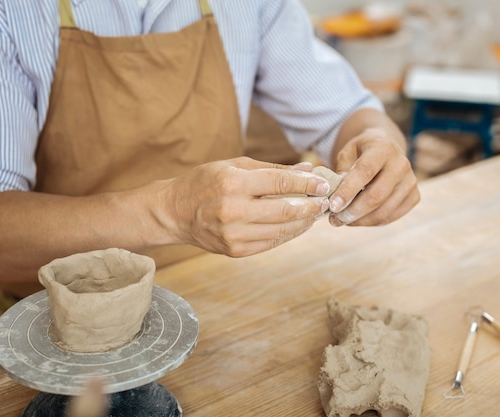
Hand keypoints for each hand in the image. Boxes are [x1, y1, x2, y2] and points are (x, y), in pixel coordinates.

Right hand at [163, 157, 329, 256]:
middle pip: (285, 210)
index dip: (306, 184)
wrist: (174, 212)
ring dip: (304, 222)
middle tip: (326, 201)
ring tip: (315, 213)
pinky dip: (289, 234)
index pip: (279, 183)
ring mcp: (234, 235)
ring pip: (282, 230)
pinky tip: (299, 226)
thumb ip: (272, 169)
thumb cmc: (205, 182)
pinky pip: (271, 243)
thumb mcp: (234, 166)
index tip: (323, 184)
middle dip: (311, 206)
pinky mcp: (235, 251)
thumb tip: (306, 169)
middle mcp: (233, 211)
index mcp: (233, 184)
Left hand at [328, 127, 419, 226]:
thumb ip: (342, 170)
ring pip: (383, 211)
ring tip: (343, 221)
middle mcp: (401, 164)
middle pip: (376, 196)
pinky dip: (372, 222)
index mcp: (383, 148)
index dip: (348, 191)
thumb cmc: (363, 152)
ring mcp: (410, 182)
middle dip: (353, 212)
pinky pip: (391, 217)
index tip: (333, 205)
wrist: (387, 150)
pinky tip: (358, 219)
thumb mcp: (347, 152)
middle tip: (335, 219)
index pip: (365, 172)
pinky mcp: (414, 197)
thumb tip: (336, 192)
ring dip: (360, 221)